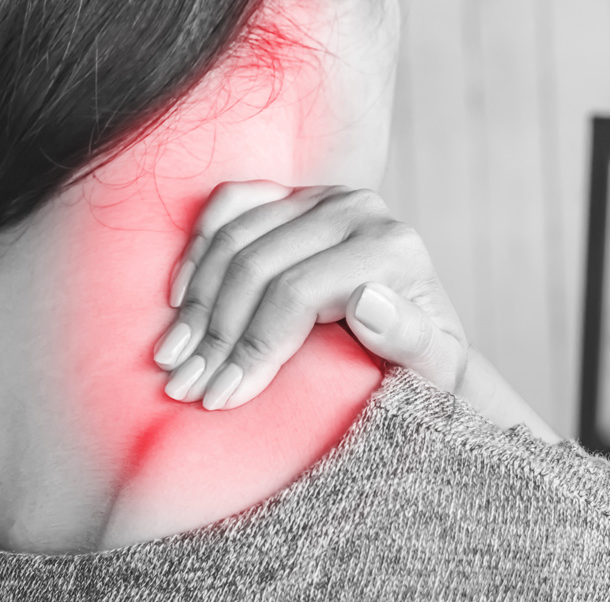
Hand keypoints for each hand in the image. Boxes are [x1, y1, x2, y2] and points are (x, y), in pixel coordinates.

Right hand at [152, 181, 469, 410]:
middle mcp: (360, 209)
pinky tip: (179, 298)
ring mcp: (324, 196)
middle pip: (258, 265)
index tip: (221, 398)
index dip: (253, 347)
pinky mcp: (296, 195)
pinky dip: (198, 248)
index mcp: (392, 249)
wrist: (427, 340)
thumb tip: (367, 301)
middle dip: (214, 334)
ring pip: (236, 237)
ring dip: (194, 302)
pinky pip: (231, 204)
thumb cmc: (429, 369)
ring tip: (172, 357)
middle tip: (183, 386)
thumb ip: (412, 341)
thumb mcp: (438, 371)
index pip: (297, 294)